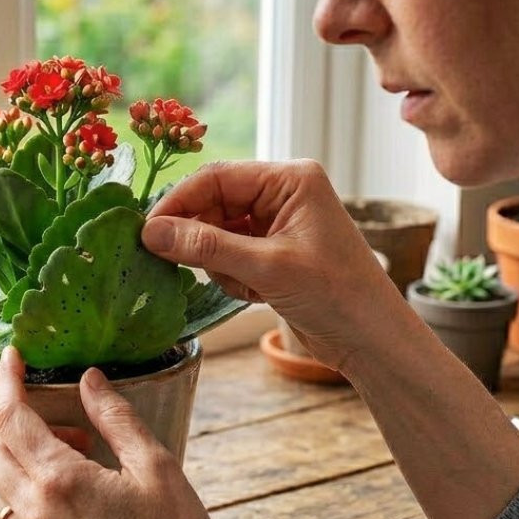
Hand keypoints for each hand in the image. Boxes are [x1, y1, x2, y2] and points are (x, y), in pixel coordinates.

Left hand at [0, 346, 237, 518]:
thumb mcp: (156, 465)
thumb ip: (115, 417)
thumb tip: (89, 379)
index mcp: (61, 481)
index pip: (10, 418)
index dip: (7, 381)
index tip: (13, 359)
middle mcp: (36, 515)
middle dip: (20, 431)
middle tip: (73, 434)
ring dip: (20, 469)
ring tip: (74, 471)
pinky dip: (29, 502)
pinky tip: (75, 505)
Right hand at [142, 159, 401, 370]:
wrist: (371, 340)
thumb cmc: (335, 295)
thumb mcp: (266, 267)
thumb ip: (206, 246)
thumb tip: (150, 232)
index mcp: (289, 179)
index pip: (215, 178)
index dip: (178, 203)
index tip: (147, 232)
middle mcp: (281, 194)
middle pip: (212, 204)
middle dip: (197, 237)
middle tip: (173, 263)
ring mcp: (275, 224)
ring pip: (214, 232)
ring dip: (216, 262)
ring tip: (244, 285)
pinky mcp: (271, 252)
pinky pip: (226, 254)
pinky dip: (229, 275)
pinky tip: (252, 293)